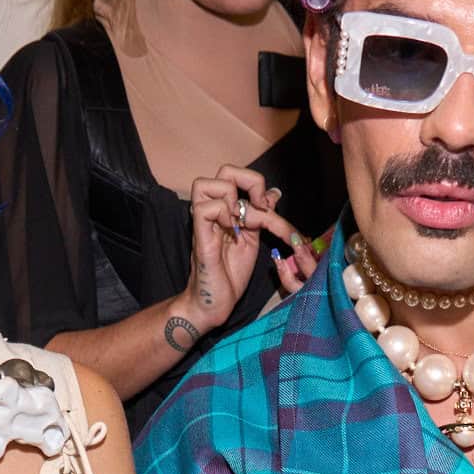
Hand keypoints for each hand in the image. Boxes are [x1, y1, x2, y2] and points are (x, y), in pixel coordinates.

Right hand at [186, 164, 306, 332]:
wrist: (215, 303)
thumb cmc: (230, 275)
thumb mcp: (253, 240)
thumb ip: (261, 216)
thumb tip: (273, 193)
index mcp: (224, 210)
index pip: (237, 176)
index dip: (256, 184)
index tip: (267, 207)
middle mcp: (212, 211)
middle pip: (224, 171)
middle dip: (248, 181)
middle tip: (258, 207)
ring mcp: (204, 222)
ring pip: (205, 183)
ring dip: (231, 198)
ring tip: (240, 221)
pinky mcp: (200, 236)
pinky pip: (206, 208)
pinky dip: (224, 214)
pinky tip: (232, 231)